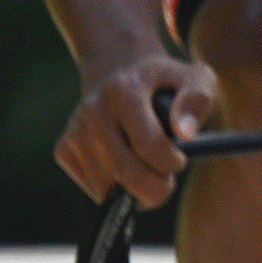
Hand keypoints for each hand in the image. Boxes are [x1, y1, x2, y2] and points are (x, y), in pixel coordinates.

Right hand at [56, 53, 218, 207]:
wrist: (120, 71)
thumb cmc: (166, 82)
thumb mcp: (195, 78)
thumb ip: (198, 100)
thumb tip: (184, 133)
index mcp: (124, 90)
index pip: (149, 145)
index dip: (172, 163)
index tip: (180, 160)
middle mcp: (93, 110)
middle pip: (127, 172)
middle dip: (156, 188)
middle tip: (167, 181)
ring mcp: (74, 130)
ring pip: (107, 187)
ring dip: (135, 191)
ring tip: (148, 168)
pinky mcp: (64, 149)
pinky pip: (94, 188)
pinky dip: (115, 189)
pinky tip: (125, 167)